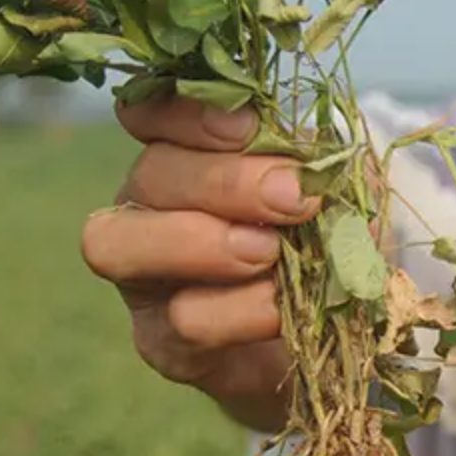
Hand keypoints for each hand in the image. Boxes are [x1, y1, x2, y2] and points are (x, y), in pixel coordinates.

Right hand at [79, 93, 320, 432]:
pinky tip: (284, 309)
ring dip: (208, 244)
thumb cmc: (326, 243)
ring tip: (273, 254)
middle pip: (148, 175)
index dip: (185, 113)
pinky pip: (181, 320)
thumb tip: (306, 164)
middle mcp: (147, 208)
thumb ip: (312, 165)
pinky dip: (241, 311)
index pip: (150, 113)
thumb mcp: (331, 190)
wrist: (334, 334)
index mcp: (183, 154)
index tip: (247, 127)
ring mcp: (142, 278)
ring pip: (122, 245)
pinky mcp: (162, 342)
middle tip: (296, 199)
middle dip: (224, 182)